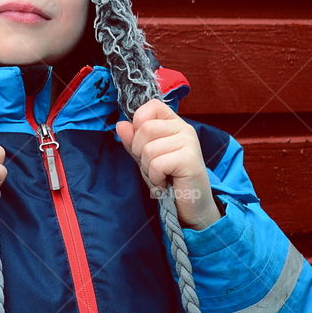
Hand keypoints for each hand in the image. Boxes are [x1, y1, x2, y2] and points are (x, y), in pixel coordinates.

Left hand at [115, 99, 222, 229]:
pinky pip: (157, 164)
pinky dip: (156, 178)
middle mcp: (184, 128)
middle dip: (140, 152)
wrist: (191, 206)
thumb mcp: (145, 158)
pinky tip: (166, 183)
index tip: (142, 143)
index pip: (151, 106)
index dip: (139, 122)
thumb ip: (133, 141)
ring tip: (161, 176)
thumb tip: (120, 125)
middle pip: (145, 128)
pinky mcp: (191, 159)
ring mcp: (190, 142)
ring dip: (148, 169)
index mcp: (173, 123)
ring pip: (149, 148)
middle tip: (154, 167)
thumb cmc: (169, 179)